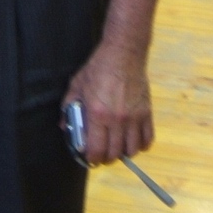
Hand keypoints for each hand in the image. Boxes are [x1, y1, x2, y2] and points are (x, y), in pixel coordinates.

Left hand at [64, 44, 152, 164]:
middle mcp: (117, 119)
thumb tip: (64, 125)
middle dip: (105, 158)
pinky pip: (147, 139)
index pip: (96, 149)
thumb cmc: (98, 68)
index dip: (91, 158)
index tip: (89, 157)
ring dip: (123, 153)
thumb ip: (69, 107)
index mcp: (97, 114)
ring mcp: (134, 117)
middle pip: (114, 154)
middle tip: (101, 153)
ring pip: (131, 150)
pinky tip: (132, 140)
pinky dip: (140, 145)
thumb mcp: (77, 85)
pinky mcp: (147, 113)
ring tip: (117, 146)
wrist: (124, 53)